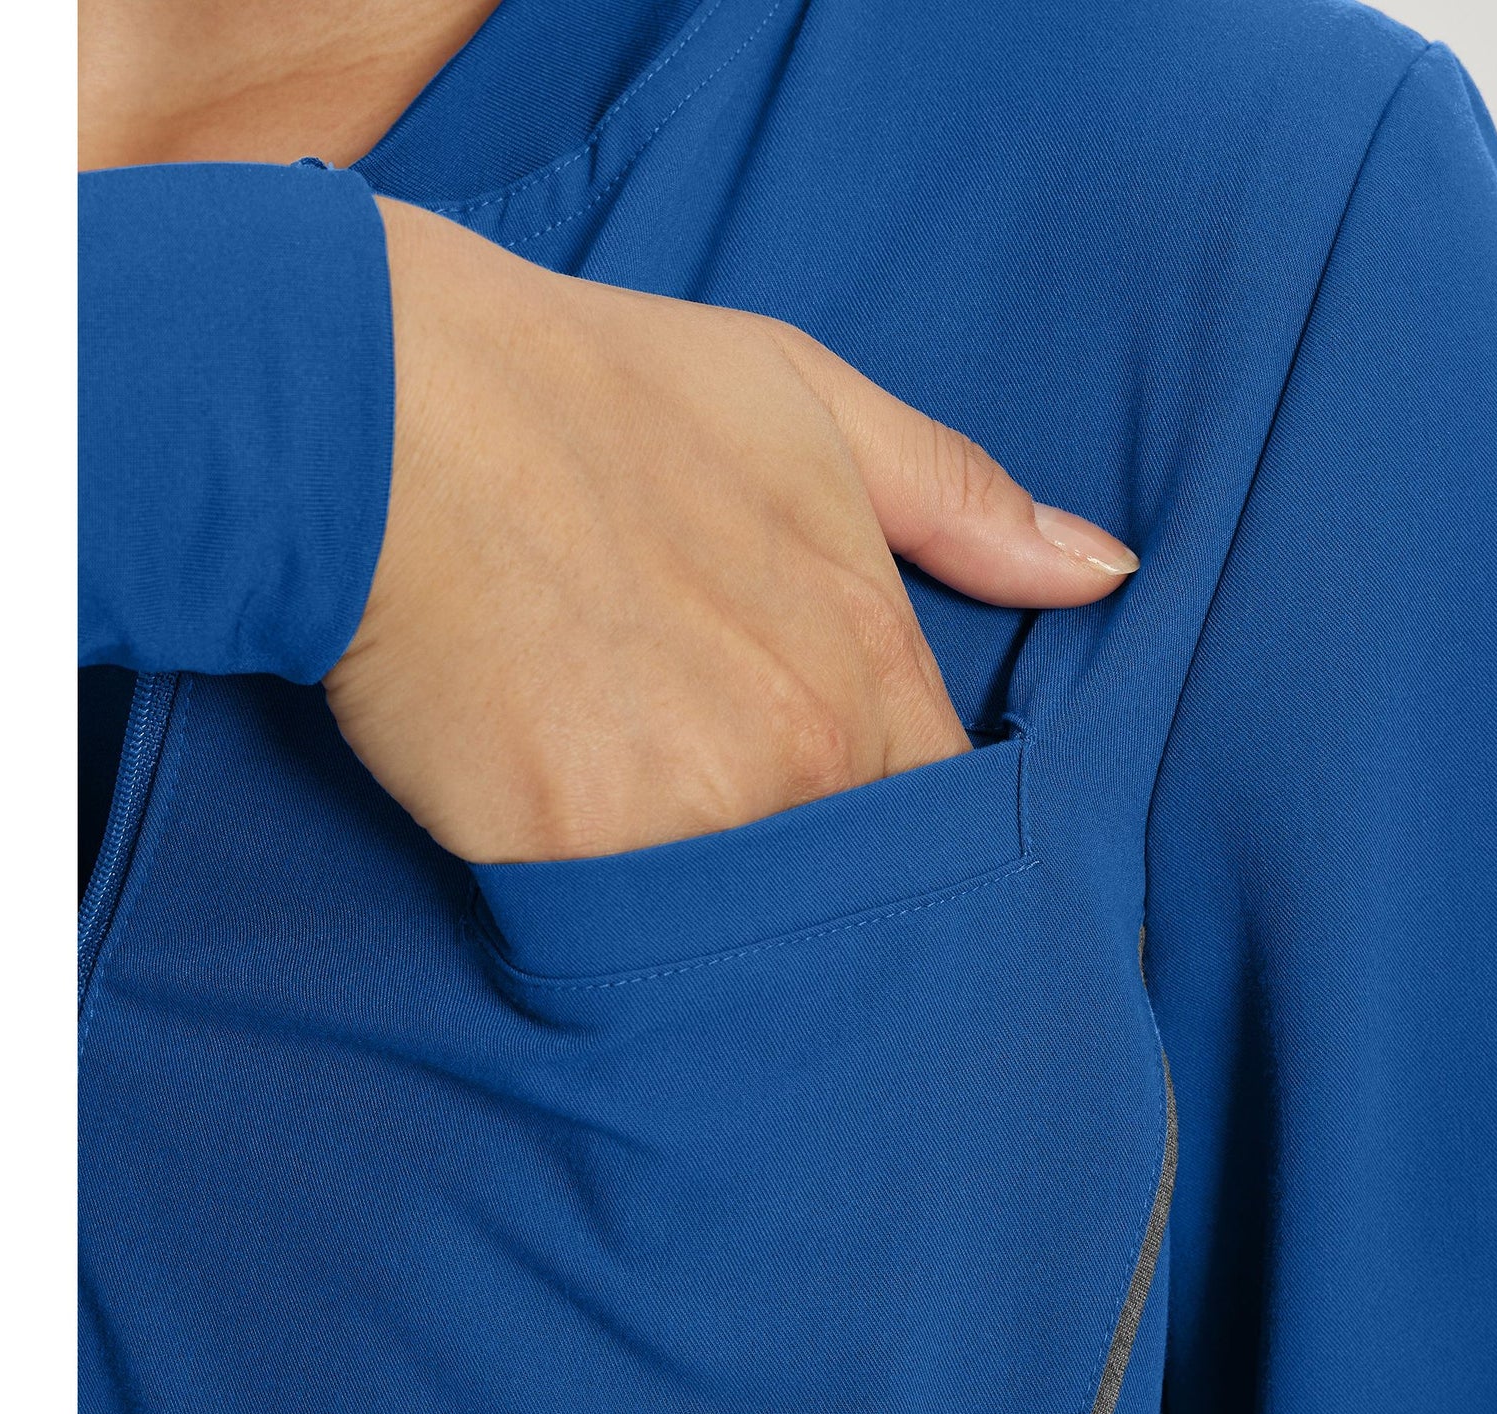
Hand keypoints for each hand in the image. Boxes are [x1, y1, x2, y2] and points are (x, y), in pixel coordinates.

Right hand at [325, 198, 1136, 862]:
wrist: (387, 414)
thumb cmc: (595, 393)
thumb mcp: (806, 400)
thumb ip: (962, 504)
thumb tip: (1109, 572)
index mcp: (869, 666)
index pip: (943, 816)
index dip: (905, 835)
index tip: (866, 842)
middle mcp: (804, 759)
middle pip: (849, 891)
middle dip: (816, 888)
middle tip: (741, 853)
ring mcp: (692, 819)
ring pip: (744, 931)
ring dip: (720, 919)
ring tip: (661, 861)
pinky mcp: (573, 863)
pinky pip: (621, 938)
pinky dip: (609, 920)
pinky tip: (568, 856)